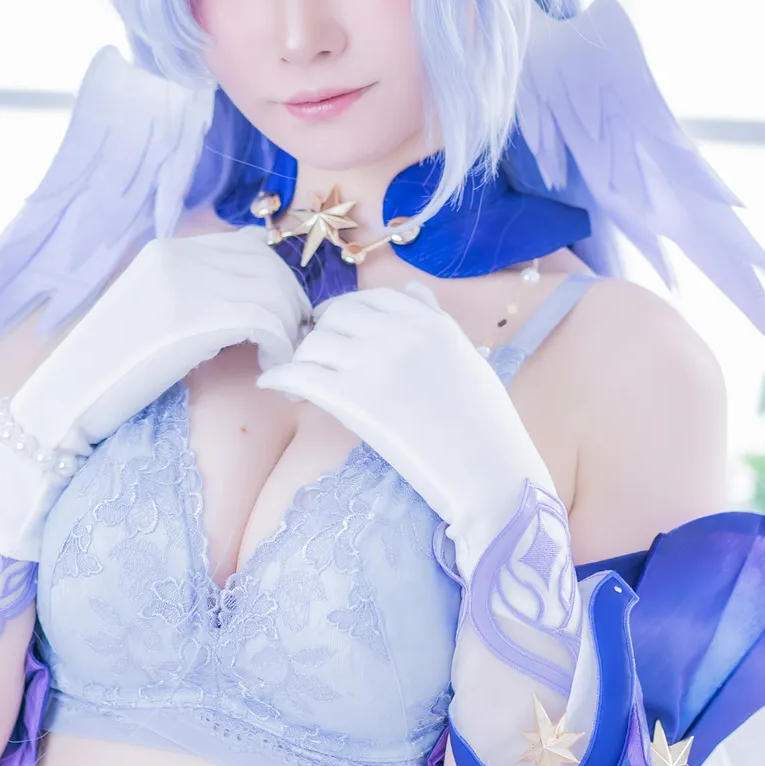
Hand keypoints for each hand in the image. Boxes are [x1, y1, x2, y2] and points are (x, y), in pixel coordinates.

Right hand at [0, 227, 309, 557]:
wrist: (67, 396)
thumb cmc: (109, 367)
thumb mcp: (152, 309)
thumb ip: (195, 288)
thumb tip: (251, 278)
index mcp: (168, 251)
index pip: (250, 246)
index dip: (277, 283)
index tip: (279, 319)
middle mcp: (179, 257)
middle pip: (269, 267)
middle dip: (291, 306)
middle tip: (290, 344)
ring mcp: (186, 285)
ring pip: (274, 295)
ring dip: (288, 331)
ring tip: (279, 361)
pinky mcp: (195, 320)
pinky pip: (267, 322)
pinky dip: (280, 349)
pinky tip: (268, 372)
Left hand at [256, 284, 554, 574]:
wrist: (488, 473)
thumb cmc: (484, 425)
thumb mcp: (466, 357)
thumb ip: (435, 321)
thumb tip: (412, 292)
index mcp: (429, 321)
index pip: (370, 299)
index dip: (346, 314)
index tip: (335, 329)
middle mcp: (399, 332)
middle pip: (336, 316)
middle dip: (322, 333)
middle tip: (315, 356)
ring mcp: (373, 362)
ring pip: (314, 342)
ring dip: (301, 357)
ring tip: (297, 378)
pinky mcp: (352, 398)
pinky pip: (300, 373)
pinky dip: (281, 377)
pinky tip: (275, 385)